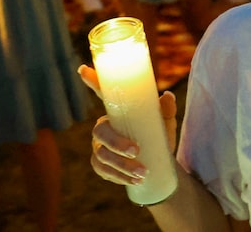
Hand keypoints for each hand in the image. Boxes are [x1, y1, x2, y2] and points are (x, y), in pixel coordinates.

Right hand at [81, 65, 179, 185]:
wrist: (157, 166)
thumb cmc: (158, 138)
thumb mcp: (165, 124)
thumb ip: (166, 111)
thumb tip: (167, 97)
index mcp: (118, 111)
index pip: (103, 94)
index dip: (92, 81)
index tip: (83, 69)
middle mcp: (104, 126)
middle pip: (101, 131)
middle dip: (117, 143)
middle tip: (136, 151)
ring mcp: (99, 146)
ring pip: (103, 155)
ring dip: (122, 165)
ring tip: (143, 172)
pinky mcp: (99, 165)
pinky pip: (103, 170)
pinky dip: (119, 176)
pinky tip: (133, 180)